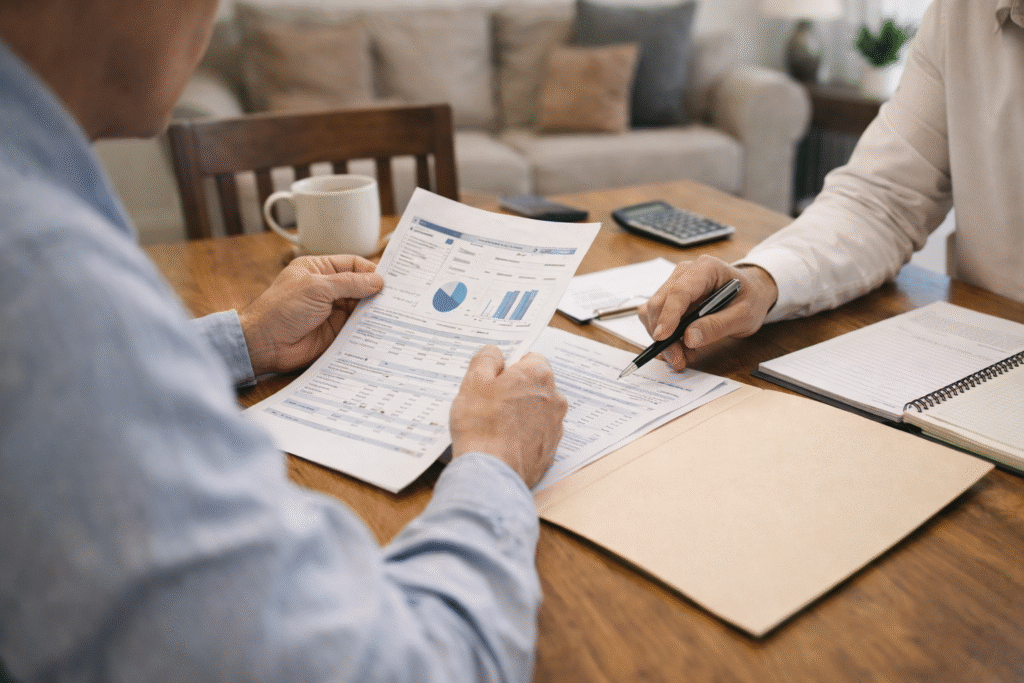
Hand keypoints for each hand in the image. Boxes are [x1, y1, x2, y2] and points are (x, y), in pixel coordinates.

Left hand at [239, 255, 384, 375]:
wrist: (265, 344)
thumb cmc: (282, 309)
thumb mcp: (317, 288)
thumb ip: (349, 283)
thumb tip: (378, 281)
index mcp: (318, 270)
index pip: (352, 264)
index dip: (371, 270)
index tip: (391, 278)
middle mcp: (327, 289)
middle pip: (359, 286)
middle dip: (376, 290)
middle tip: (400, 296)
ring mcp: (331, 311)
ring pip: (361, 307)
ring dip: (375, 309)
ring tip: (397, 311)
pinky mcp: (335, 332)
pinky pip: (357, 327)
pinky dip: (369, 326)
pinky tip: (384, 326)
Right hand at [449, 346, 567, 487]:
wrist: (491, 471)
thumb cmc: (482, 425)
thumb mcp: (474, 381)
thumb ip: (487, 359)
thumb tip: (495, 353)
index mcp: (538, 375)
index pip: (529, 358)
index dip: (509, 367)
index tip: (494, 378)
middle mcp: (554, 398)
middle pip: (534, 385)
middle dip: (515, 390)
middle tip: (490, 402)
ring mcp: (555, 426)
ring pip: (536, 410)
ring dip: (520, 413)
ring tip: (494, 425)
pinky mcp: (551, 449)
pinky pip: (536, 434)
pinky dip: (523, 435)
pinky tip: (503, 441)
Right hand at [637, 255, 777, 370]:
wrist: (751, 292)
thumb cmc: (750, 298)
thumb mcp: (745, 315)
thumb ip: (718, 325)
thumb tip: (689, 338)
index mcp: (706, 268)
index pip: (679, 291)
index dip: (668, 315)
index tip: (662, 338)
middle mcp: (684, 273)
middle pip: (660, 302)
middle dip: (663, 334)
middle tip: (678, 359)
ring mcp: (674, 284)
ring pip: (653, 312)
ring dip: (663, 338)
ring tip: (684, 355)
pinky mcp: (670, 298)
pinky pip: (657, 318)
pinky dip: (665, 336)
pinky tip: (682, 346)